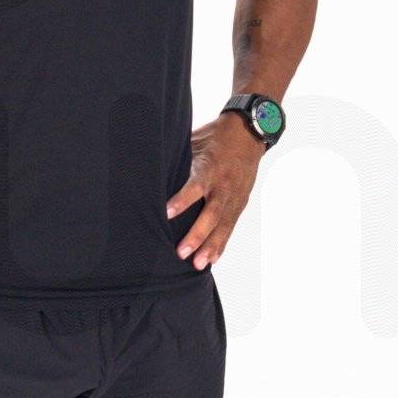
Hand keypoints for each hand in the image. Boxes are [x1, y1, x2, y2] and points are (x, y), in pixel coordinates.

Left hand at [166, 114, 262, 269]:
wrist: (249, 133)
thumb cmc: (215, 137)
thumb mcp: (194, 142)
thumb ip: (178, 161)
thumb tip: (149, 169)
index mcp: (211, 167)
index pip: (196, 186)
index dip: (182, 200)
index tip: (167, 213)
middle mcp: (224, 185)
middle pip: (211, 214)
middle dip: (197, 235)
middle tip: (181, 252)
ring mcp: (234, 196)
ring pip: (223, 225)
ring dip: (210, 246)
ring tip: (198, 264)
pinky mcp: (240, 204)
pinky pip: (230, 227)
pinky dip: (221, 244)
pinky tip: (212, 259)